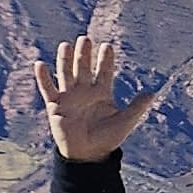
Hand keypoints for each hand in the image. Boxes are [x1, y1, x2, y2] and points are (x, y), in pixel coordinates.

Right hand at [35, 36, 155, 161]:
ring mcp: (69, 97)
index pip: (103, 72)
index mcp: (101, 94)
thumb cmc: (107, 139)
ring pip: (66, 74)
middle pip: (83, 68)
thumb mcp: (125, 122)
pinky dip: (43, 77)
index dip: (105, 60)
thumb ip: (137, 107)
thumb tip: (152, 93)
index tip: (107, 46)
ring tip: (66, 45)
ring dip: (65, 60)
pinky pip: (48, 89)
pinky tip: (40, 64)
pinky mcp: (55, 105)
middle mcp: (84, 92)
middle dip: (84, 54)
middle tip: (85, 39)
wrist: (88, 154)